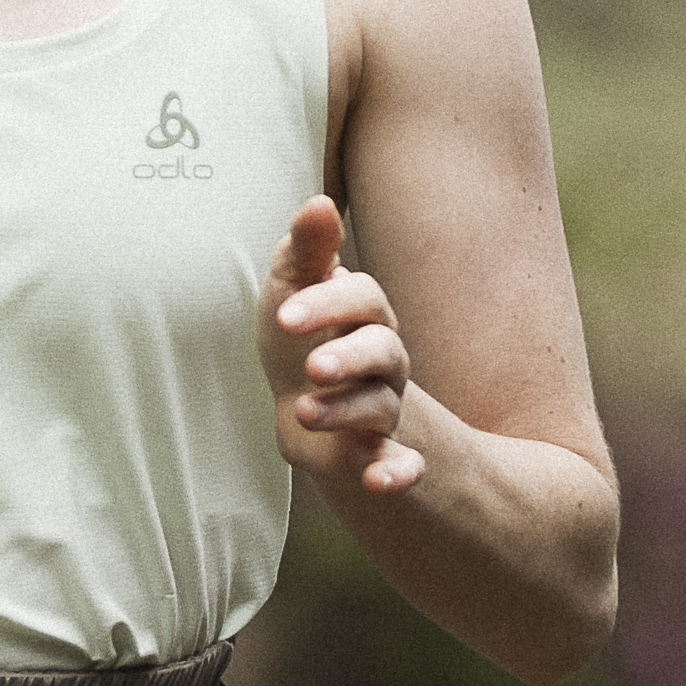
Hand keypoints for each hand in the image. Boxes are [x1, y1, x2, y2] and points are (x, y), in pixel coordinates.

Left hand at [257, 195, 424, 496]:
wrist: (300, 399)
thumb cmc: (296, 333)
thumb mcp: (292, 286)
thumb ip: (307, 249)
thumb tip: (318, 202)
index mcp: (361, 313)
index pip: (359, 300)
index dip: (325, 305)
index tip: (283, 317)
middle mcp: (381, 358)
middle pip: (382, 352)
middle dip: (348, 358)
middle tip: (312, 367)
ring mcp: (382, 405)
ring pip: (381, 407)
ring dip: (347, 412)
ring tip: (305, 412)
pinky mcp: (376, 450)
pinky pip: (402, 462)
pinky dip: (398, 473)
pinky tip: (381, 483)